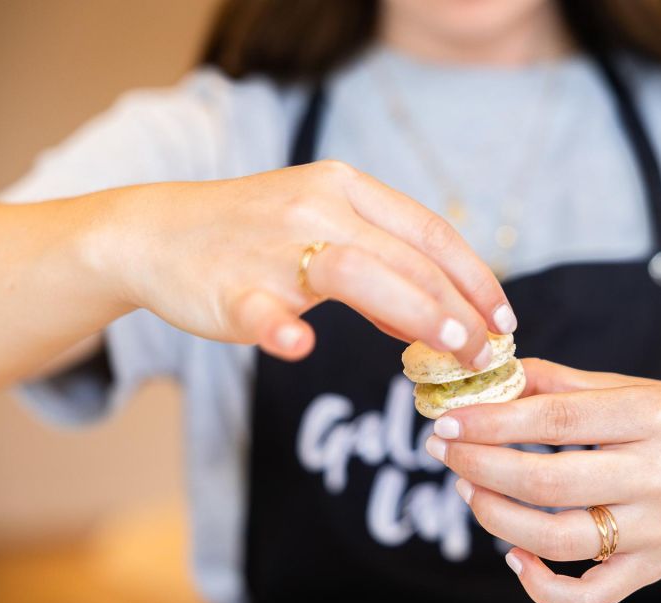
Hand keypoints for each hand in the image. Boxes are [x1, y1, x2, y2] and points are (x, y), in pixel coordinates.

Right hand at [86, 160, 514, 364]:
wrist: (156, 232)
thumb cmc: (254, 236)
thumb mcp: (323, 228)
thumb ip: (380, 267)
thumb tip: (434, 320)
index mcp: (346, 188)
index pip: (429, 232)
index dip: (475, 278)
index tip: (504, 320)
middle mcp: (316, 207)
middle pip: (407, 258)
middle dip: (460, 309)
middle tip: (489, 355)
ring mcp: (272, 246)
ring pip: (355, 273)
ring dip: (412, 311)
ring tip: (451, 351)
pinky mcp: (229, 286)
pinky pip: (260, 306)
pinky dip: (281, 327)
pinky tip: (301, 347)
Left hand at [424, 358, 660, 602]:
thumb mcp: (636, 388)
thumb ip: (563, 384)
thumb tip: (495, 378)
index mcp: (656, 418)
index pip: (558, 419)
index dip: (493, 421)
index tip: (449, 419)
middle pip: (550, 483)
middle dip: (482, 466)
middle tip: (444, 450)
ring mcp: (658, 532)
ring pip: (559, 541)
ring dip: (497, 518)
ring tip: (470, 489)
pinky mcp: (654, 571)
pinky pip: (589, 596)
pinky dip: (541, 585)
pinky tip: (514, 555)